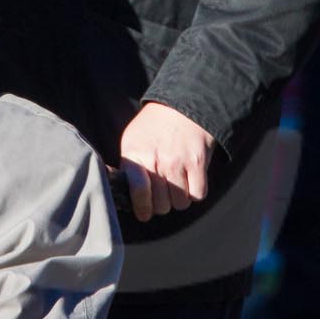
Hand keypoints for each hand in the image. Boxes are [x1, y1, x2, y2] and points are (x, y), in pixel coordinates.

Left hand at [117, 103, 214, 221]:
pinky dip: (195, 192)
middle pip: (161, 205)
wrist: (184, 104)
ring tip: (176, 184)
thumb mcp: (131, 140)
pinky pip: (198, 195)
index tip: (144, 213)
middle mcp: (158, 160)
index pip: (139, 191)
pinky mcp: (198, 162)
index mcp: (136, 155)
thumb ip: (127, 167)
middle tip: (162, 192)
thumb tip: (121, 195)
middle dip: (162, 203)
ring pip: (180, 203)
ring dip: (179, 198)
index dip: (142, 208)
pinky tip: (190, 181)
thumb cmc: (154, 126)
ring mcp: (179, 162)